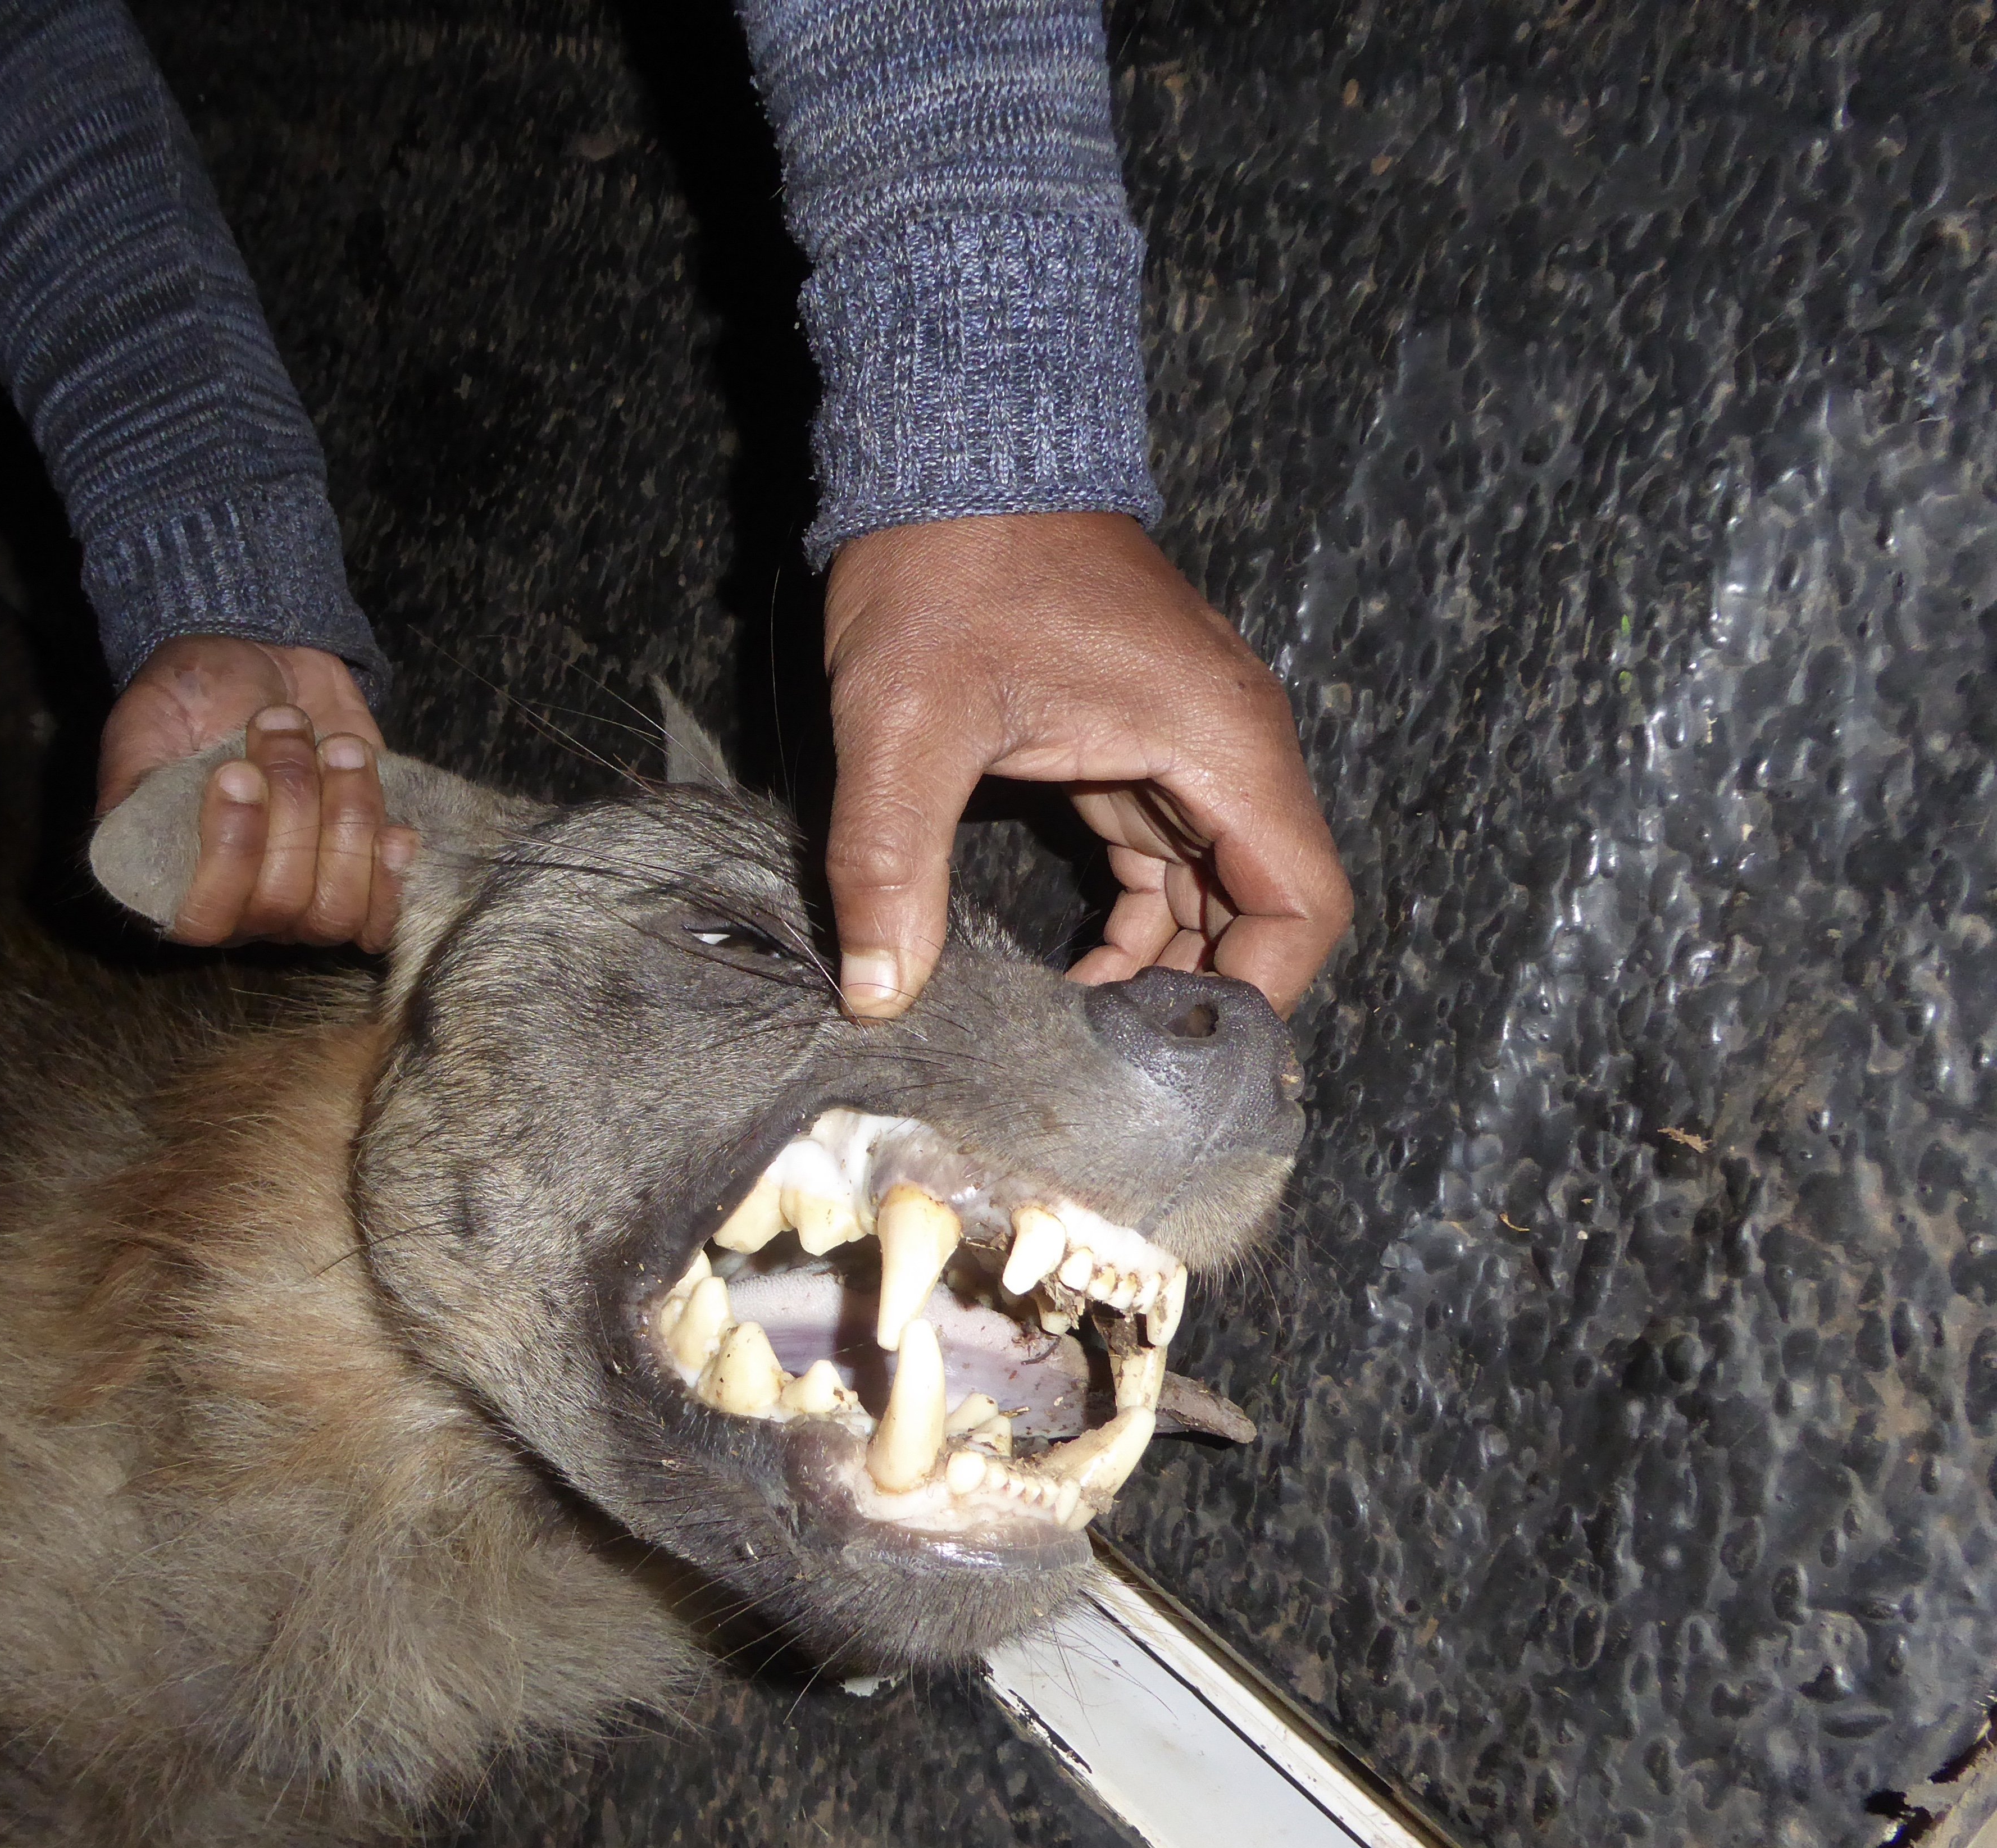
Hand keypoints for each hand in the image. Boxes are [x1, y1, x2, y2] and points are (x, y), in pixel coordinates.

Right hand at [98, 635, 412, 949]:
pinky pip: (382, 917)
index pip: (205, 919)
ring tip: (339, 750)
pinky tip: (395, 831)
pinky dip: (393, 877)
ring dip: (347, 822)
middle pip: (283, 905)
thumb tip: (136, 834)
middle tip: (281, 726)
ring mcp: (305, 894)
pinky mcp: (361, 875)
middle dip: (293, 806)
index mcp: (175, 880)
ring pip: (338, 910)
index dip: (231, 853)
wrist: (259, 662)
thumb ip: (132, 783)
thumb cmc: (190, 699)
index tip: (236, 771)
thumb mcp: (143, 725)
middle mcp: (241, 905)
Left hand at [821, 511, 1350, 1018]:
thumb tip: (876, 991)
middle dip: (1201, 993)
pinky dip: (1138, 915)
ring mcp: (1187, 739)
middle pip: (1265, 907)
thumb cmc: (945, 567)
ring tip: (1082, 1029)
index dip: (1259, 996)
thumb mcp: (904, 723)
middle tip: (1112, 1064)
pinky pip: (1167, 852)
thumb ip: (890, 862)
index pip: (1305, 903)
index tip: (1177, 1059)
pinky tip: (1076, 963)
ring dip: (1165, 961)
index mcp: (1217, 740)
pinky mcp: (1138, 737)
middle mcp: (1227, 742)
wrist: (950, 449)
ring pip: (1215, 886)